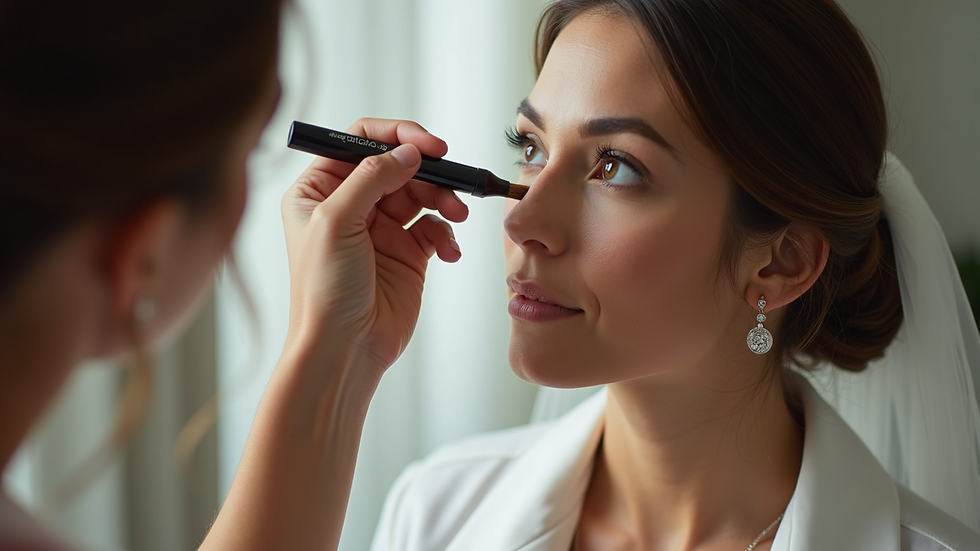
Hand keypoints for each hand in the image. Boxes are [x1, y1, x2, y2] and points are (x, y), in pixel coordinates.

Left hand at [281, 118, 468, 375]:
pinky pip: (436, 227)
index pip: (360, 141)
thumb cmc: (324, 293)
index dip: (396, 136)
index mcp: (319, 189)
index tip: (428, 145)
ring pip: (422, 193)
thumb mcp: (335, 222)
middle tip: (451, 178)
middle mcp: (350, 204)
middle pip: (398, 165)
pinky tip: (449, 251)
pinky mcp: (408, 253)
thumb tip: (409, 152)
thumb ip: (372, 178)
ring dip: (444, 199)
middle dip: (428, 171)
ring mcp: (381, 229)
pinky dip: (448, 233)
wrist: (345, 350)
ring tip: (456, 215)